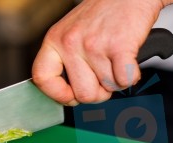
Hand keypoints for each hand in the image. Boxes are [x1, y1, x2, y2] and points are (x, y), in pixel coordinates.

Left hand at [32, 0, 164, 105]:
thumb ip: (64, 61)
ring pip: (107, 88)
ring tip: (114, 61)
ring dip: (115, 80)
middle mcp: (70, 42)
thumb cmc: (101, 15)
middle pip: (83, 94)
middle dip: (98, 93)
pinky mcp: (119, 46)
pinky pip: (124, 80)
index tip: (69, 97)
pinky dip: (130, 76)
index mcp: (54, 40)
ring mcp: (94, 45)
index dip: (57, 94)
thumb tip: (67, 95)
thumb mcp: (70, 34)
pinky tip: (126, 62)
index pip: (42, 77)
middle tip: (102, 79)